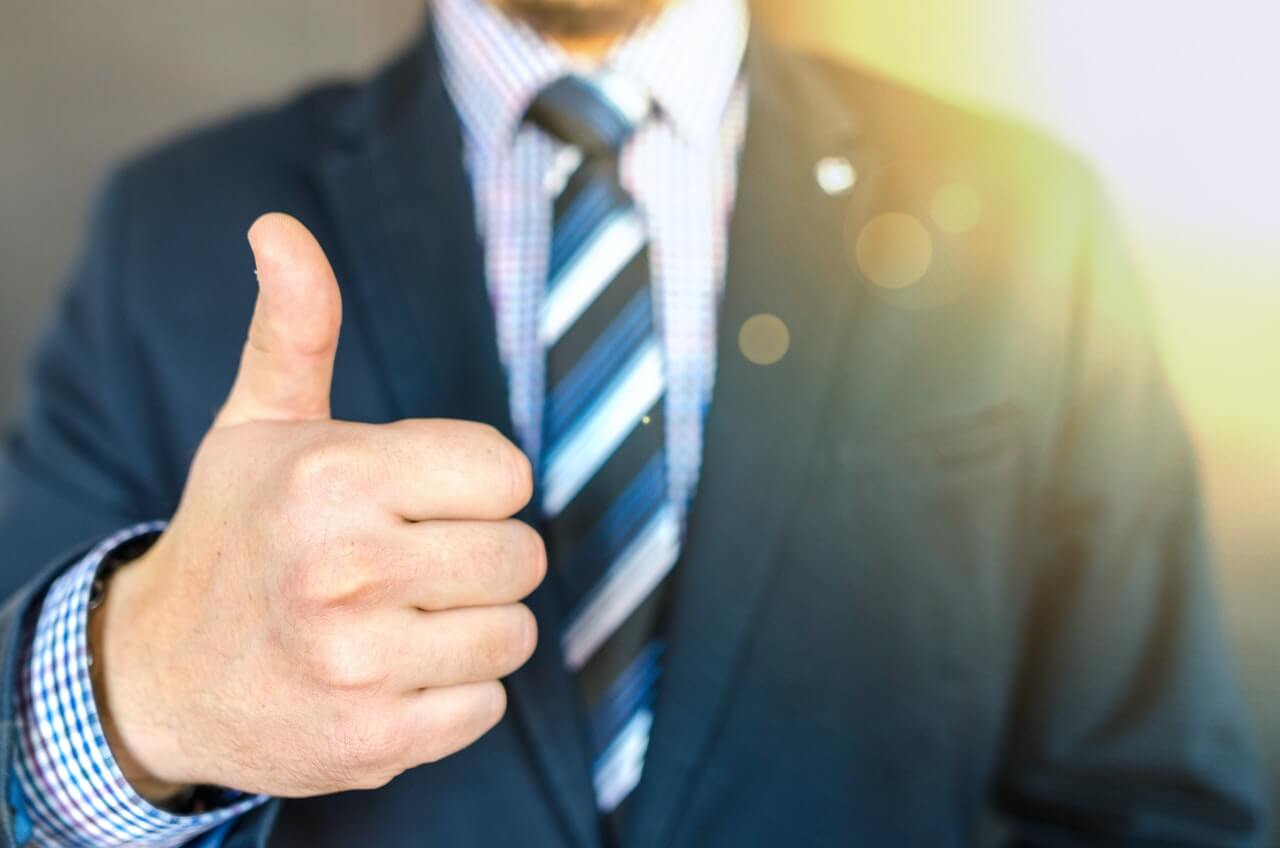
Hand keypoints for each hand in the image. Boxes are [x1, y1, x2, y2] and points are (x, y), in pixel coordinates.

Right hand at [92, 214, 543, 800]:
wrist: (165, 674)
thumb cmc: (236, 534)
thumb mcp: (259, 424)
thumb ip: (295, 327)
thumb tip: (279, 228)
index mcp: (334, 476)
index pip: (508, 473)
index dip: (474, 484)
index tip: (423, 496)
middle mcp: (347, 569)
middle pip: (522, 555)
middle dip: (477, 554)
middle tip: (411, 559)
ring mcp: (360, 663)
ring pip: (513, 632)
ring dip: (470, 625)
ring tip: (400, 616)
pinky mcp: (375, 740)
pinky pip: (487, 704)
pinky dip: (454, 691)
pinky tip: (394, 672)